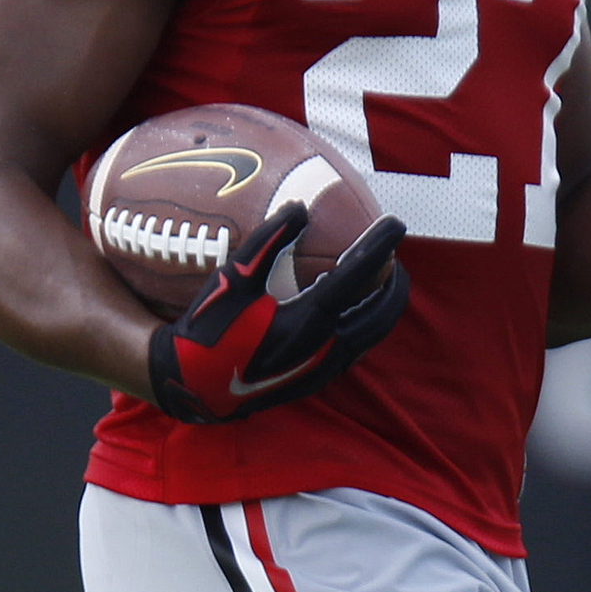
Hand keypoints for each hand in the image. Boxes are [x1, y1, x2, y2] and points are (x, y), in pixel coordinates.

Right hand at [147, 203, 409, 423]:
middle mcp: (323, 347)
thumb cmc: (209, 328)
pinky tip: (359, 312)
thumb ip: (268, 242)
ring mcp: (322, 368)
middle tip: (396, 255)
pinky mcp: (315, 380)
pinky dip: (367, 326)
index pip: (357, 276)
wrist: (193, 385)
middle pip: (379, 311)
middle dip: (396, 283)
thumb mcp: (233, 280)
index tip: (397, 223)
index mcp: (306, 320)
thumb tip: (299, 205)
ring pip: (372, 335)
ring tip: (386, 280)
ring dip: (385, 306)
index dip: (379, 246)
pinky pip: (356, 350)